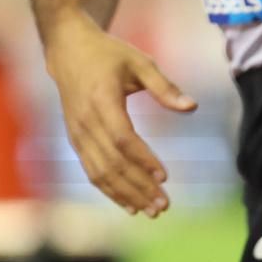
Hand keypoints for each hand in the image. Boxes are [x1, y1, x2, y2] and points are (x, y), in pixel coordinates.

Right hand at [44, 16, 195, 216]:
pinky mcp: (76, 141)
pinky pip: (92, 171)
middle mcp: (86, 122)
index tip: (165, 176)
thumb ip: (165, 87)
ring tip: (151, 210)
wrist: (68, 52)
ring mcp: (78, 134)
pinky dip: (110, 190)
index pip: (122, 138)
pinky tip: (129, 205)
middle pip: (112, 163)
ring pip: (100, 173)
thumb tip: (192, 107)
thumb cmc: (109, 55)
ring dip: (125, 195)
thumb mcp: (140, 62)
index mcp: (101, 101)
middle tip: (163, 205)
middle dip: (138, 187)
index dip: (143, 159)